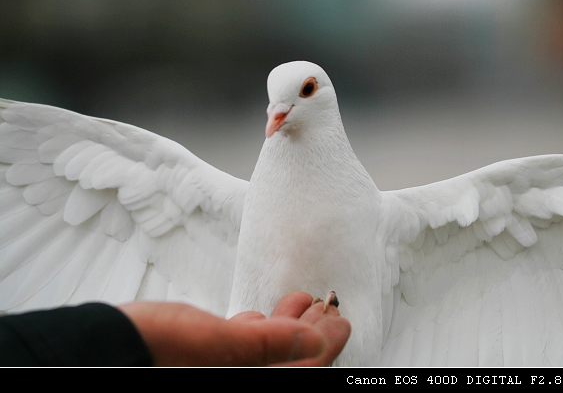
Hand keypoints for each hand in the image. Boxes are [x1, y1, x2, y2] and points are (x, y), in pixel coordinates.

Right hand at [118, 292, 349, 365]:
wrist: (103, 347)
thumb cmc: (153, 348)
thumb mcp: (216, 344)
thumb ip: (267, 345)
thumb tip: (316, 342)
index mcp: (246, 380)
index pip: (302, 370)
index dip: (327, 344)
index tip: (342, 318)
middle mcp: (238, 378)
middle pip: (289, 362)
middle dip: (311, 332)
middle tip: (328, 303)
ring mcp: (221, 370)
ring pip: (267, 354)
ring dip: (288, 326)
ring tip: (301, 298)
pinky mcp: (203, 361)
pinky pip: (242, 350)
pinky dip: (258, 331)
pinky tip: (261, 314)